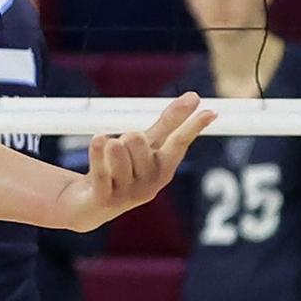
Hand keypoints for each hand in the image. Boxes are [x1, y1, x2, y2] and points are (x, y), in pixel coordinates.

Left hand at [53, 93, 215, 231]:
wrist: (89, 204)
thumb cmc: (123, 168)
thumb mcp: (146, 145)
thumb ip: (169, 123)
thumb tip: (195, 96)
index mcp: (163, 169)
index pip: (179, 144)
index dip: (192, 128)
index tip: (210, 111)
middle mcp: (151, 184)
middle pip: (138, 139)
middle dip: (125, 136)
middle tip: (118, 150)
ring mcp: (128, 194)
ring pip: (118, 148)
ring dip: (108, 145)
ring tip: (106, 157)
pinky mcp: (105, 199)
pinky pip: (101, 167)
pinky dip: (97, 150)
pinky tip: (98, 139)